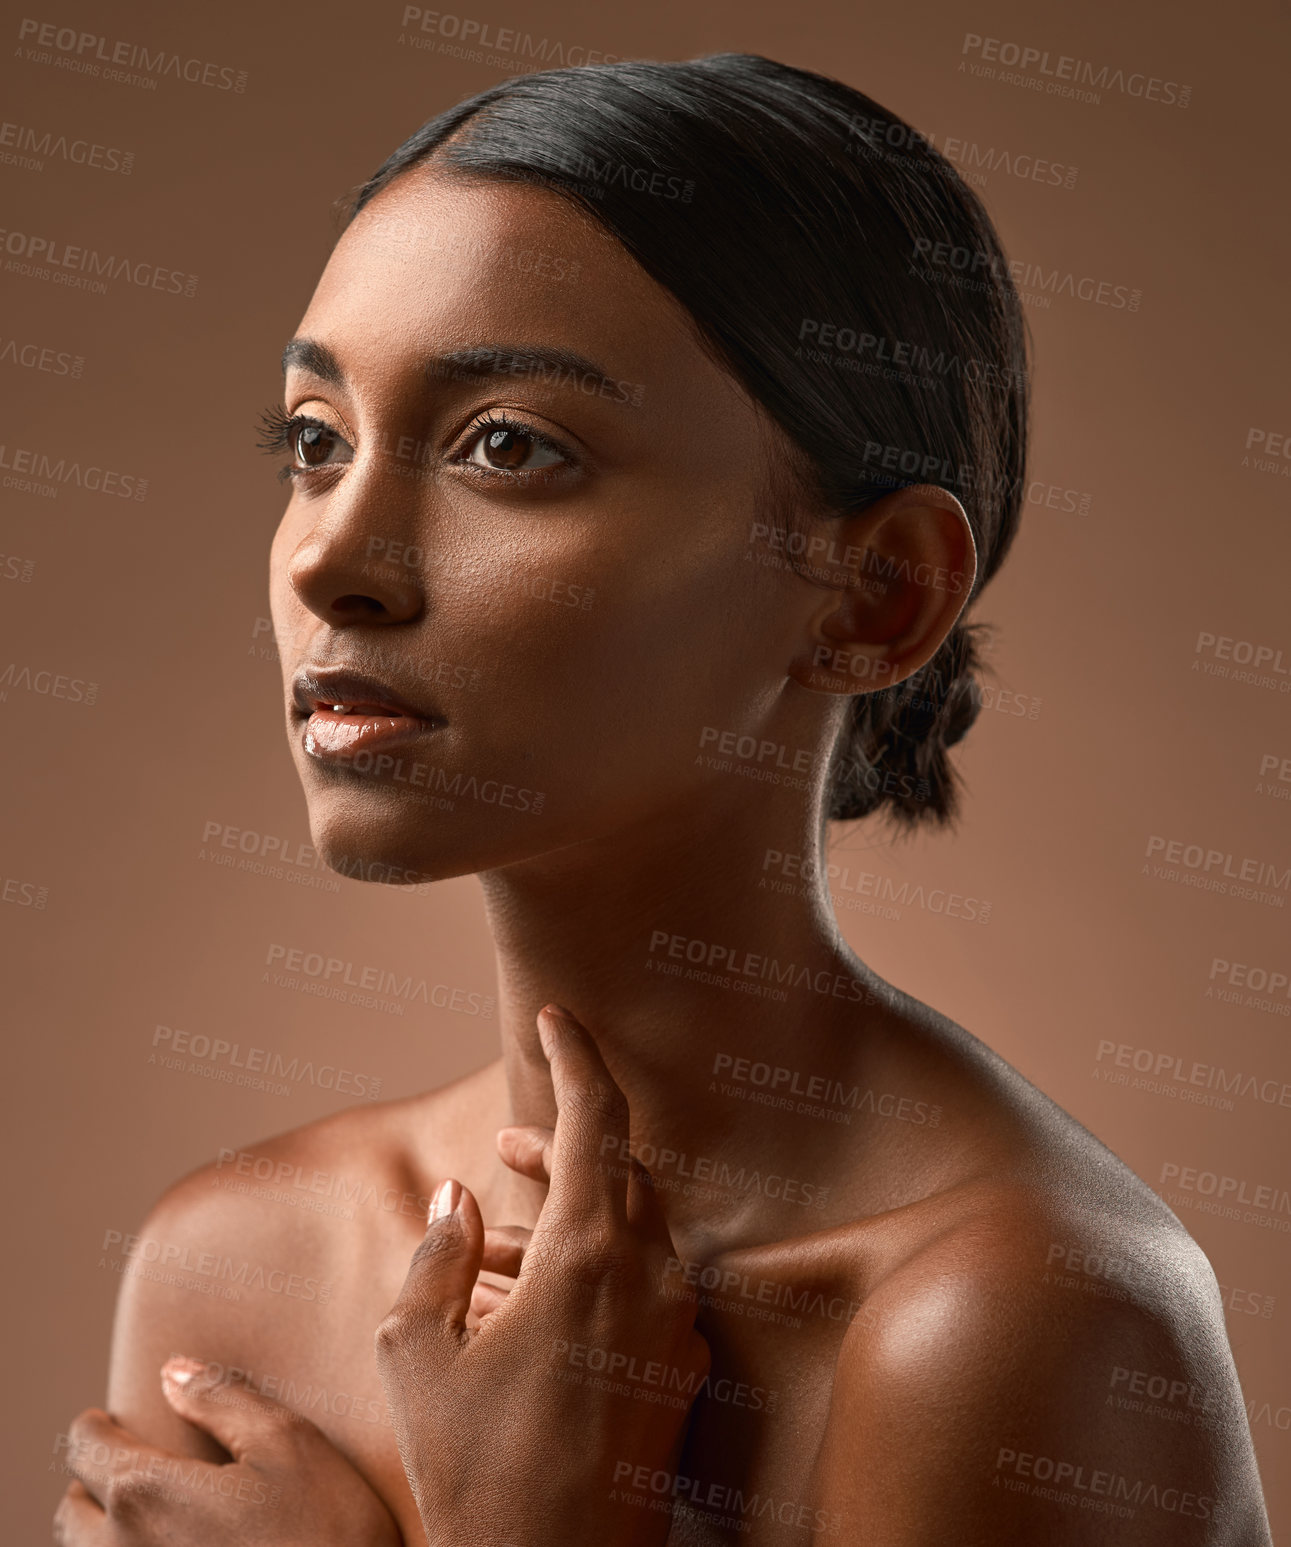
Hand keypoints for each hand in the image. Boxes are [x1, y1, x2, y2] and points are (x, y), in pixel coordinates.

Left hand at [53, 1358, 400, 1545]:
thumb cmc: (323, 1534)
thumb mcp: (287, 1444)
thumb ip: (224, 1399)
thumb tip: (173, 1373)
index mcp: (146, 1493)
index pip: (86, 1448)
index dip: (95, 1426)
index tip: (106, 1420)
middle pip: (71, 1511)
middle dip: (91, 1482)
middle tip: (125, 1466)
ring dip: (101, 1531)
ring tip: (142, 1515)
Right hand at [376, 1004, 709, 1546]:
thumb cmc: (480, 1475)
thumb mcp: (418, 1358)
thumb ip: (438, 1260)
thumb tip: (459, 1201)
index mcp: (591, 1256)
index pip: (596, 1118)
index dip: (576, 1057)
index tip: (557, 1016)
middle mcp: (652, 1278)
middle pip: (621, 1169)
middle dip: (564, 1144)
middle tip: (511, 1146)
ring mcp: (675, 1327)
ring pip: (633, 1227)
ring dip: (573, 1209)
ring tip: (504, 1222)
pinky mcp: (681, 1370)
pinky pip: (643, 1285)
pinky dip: (593, 1266)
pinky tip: (533, 1297)